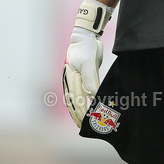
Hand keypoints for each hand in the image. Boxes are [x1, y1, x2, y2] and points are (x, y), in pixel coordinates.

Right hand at [62, 0, 112, 126]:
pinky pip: (80, 93)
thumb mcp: (88, 63)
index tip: (87, 121)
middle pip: (73, 102)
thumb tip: (93, 95)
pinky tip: (85, 109)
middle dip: (79, 115)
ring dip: (78, 111)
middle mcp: (70, 80)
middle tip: (86, 126)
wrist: (85, 37)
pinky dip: (82, 103)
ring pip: (74, 99)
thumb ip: (90, 79)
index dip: (80, 111)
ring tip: (83, 122)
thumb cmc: (85, 48)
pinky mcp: (80, 78)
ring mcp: (74, 79)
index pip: (76, 99)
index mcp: (71, 78)